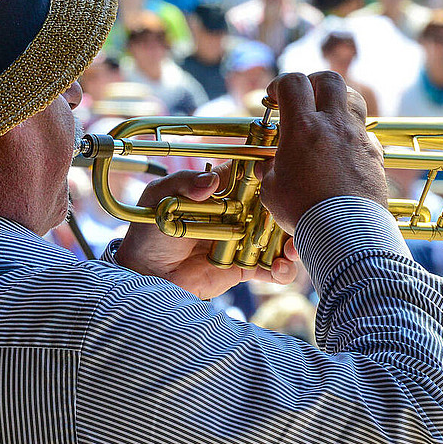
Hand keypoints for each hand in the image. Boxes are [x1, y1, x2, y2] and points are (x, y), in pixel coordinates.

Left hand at [114, 167, 299, 297]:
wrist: (146, 274)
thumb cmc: (148, 231)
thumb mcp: (160, 199)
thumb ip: (182, 185)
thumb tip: (210, 181)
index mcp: (220, 190)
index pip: (251, 172)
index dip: (270, 169)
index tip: (283, 171)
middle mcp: (238, 212)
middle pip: (273, 204)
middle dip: (290, 207)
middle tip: (296, 212)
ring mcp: (244, 240)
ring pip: (279, 236)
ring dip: (292, 240)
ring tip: (293, 247)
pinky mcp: (245, 267)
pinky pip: (271, 268)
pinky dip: (282, 269)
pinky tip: (280, 267)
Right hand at [258, 72, 388, 233]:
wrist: (345, 231)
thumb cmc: (304, 212)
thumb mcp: (272, 191)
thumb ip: (269, 171)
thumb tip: (268, 166)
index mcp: (302, 127)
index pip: (292, 83)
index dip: (279, 84)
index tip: (273, 97)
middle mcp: (333, 124)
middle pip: (330, 80)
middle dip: (314, 82)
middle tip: (305, 97)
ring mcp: (358, 137)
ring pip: (354, 100)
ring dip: (339, 102)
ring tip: (328, 118)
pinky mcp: (375, 154)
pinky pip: (366, 134)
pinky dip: (354, 137)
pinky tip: (344, 152)